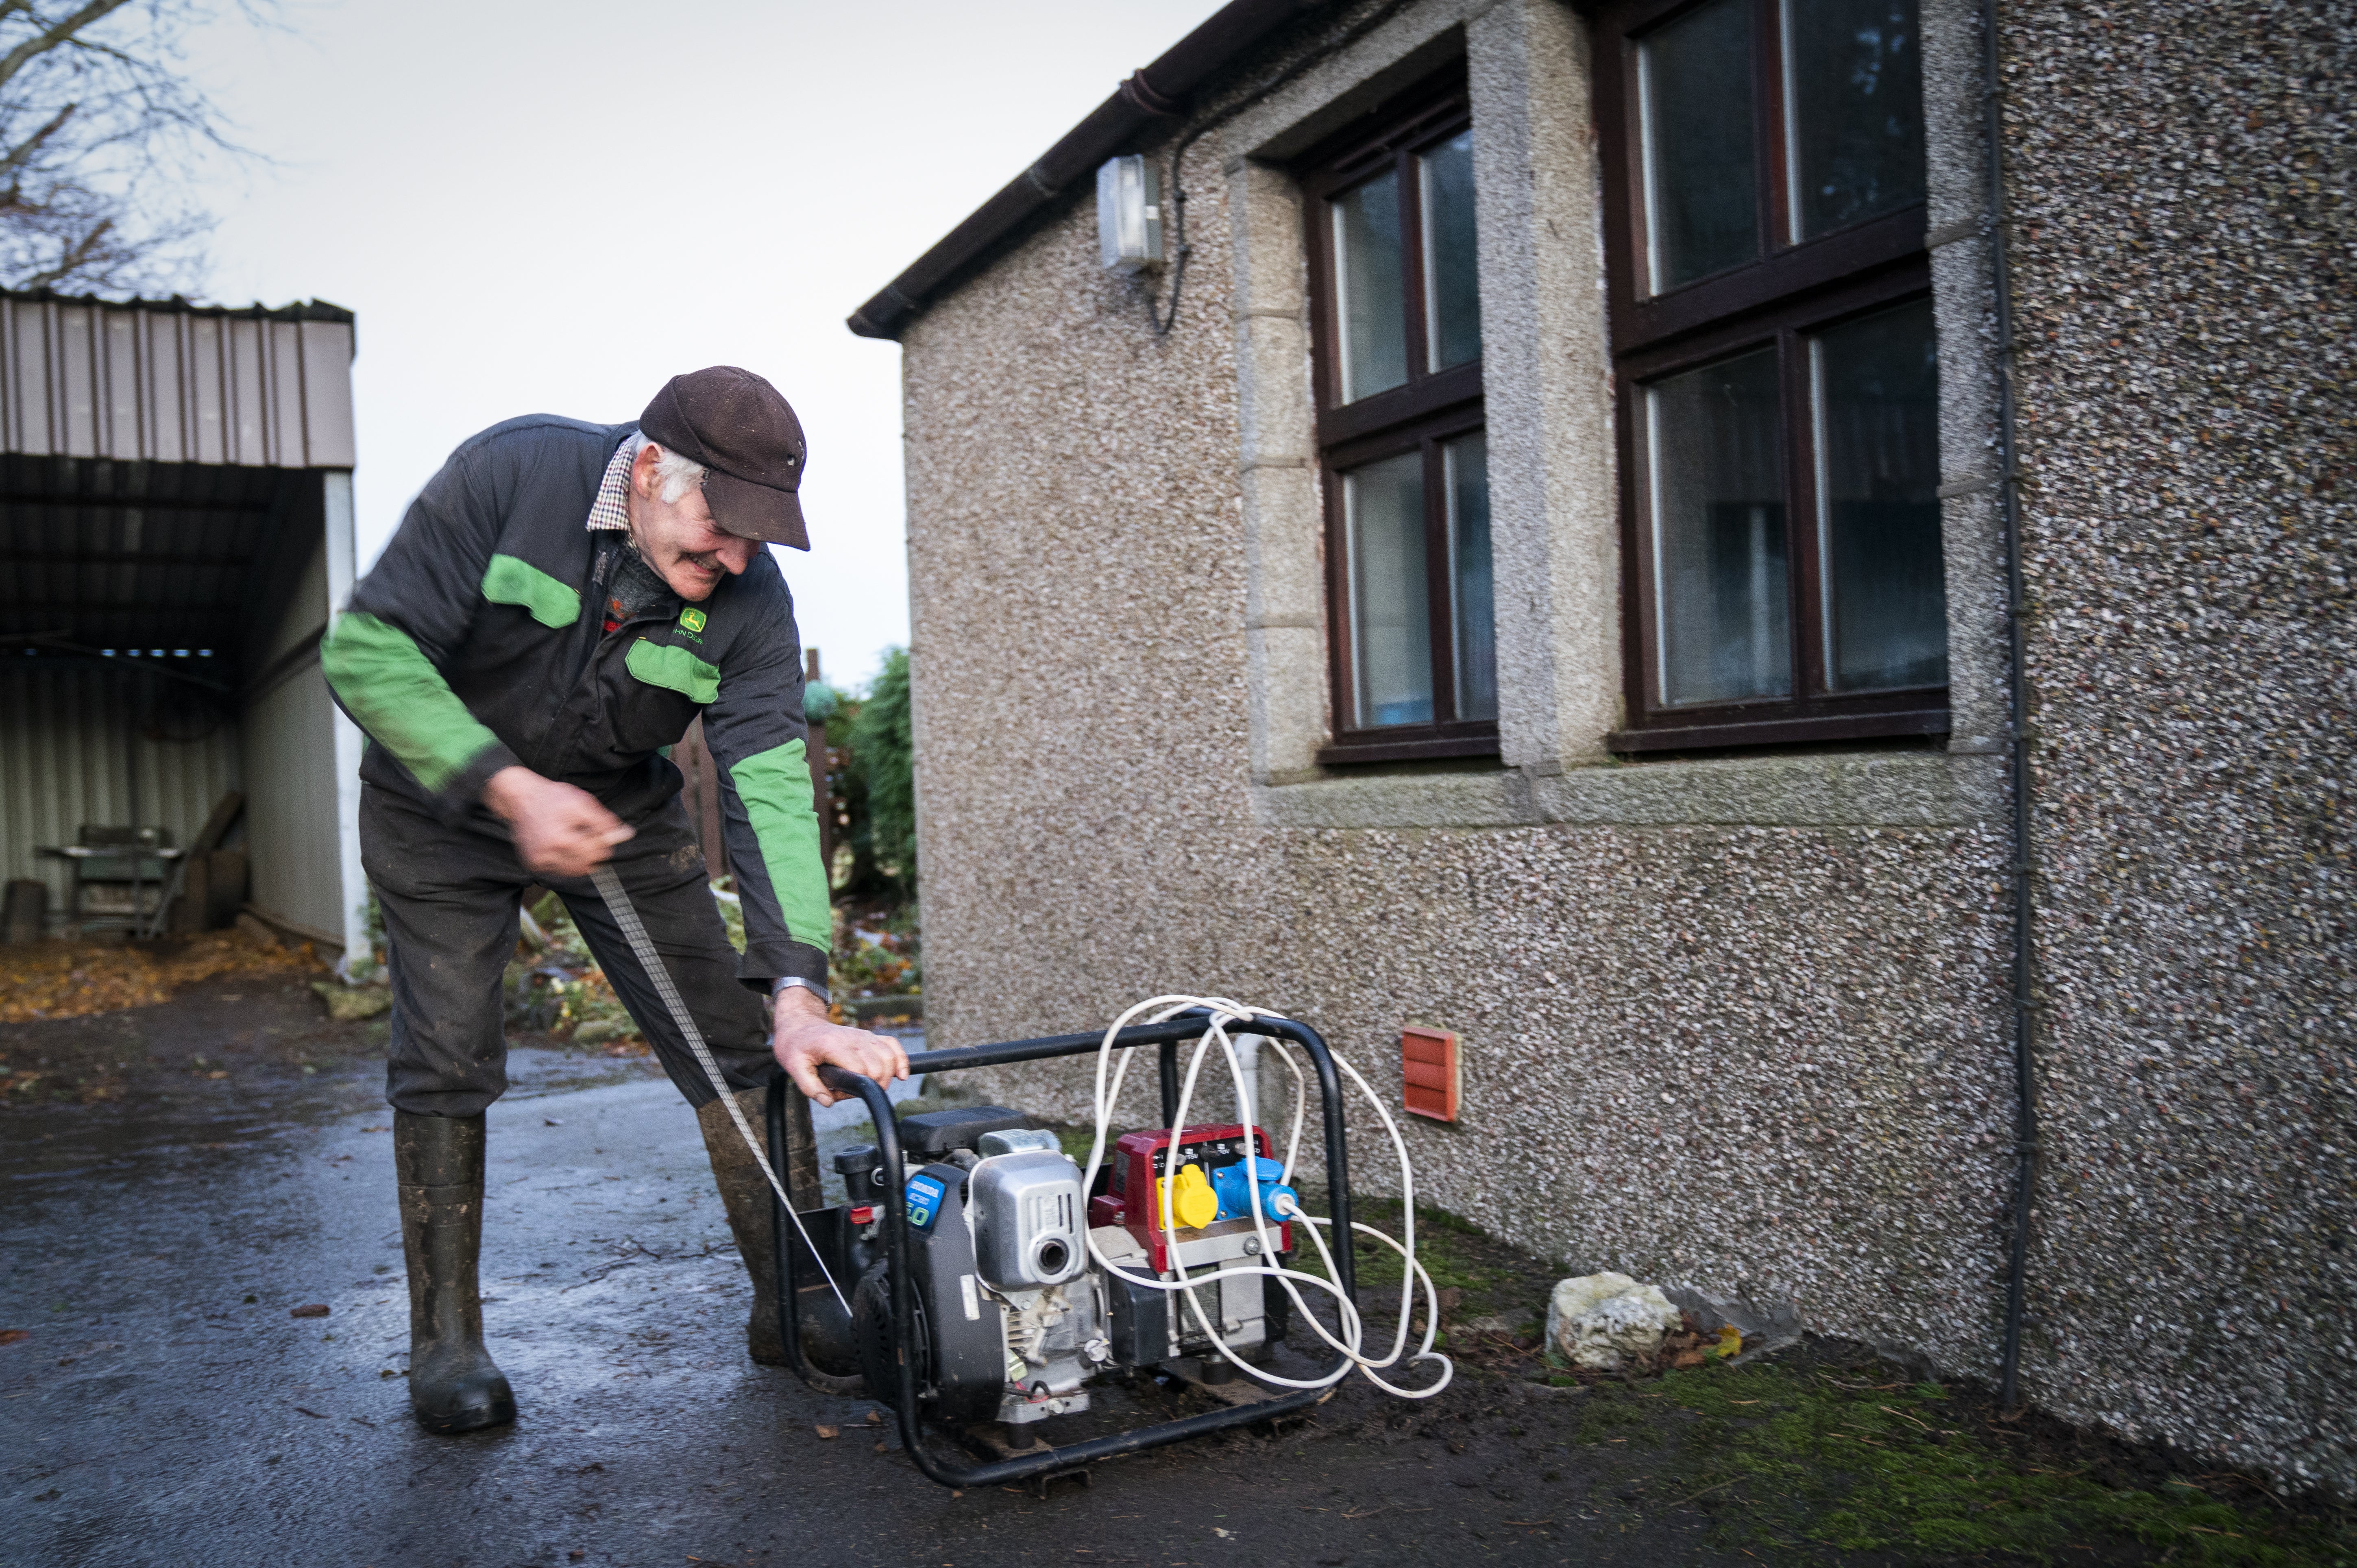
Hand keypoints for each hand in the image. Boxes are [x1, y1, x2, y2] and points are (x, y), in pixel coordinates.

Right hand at [483, 766, 632, 877]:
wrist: (519, 798)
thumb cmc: (551, 797)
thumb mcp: (582, 803)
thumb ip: (604, 821)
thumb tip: (627, 833)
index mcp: (562, 841)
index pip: (597, 853)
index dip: (605, 842)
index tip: (603, 833)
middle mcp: (548, 856)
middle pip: (587, 865)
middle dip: (594, 852)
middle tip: (590, 836)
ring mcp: (538, 863)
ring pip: (574, 872)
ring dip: (581, 859)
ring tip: (575, 839)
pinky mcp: (532, 865)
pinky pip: (559, 871)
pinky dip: (566, 862)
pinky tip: (563, 846)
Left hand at [771, 985, 908, 1106]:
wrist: (801, 1026)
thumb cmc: (797, 1046)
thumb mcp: (793, 1067)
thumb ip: (809, 1086)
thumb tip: (828, 1101)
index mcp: (835, 1045)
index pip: (861, 1071)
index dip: (851, 1090)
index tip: (836, 1092)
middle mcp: (854, 1038)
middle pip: (878, 1068)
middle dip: (867, 1086)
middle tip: (845, 1090)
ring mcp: (864, 1036)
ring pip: (889, 1058)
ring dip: (884, 1078)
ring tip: (865, 1085)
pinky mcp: (870, 1037)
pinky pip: (893, 1045)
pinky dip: (901, 1061)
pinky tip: (901, 1074)